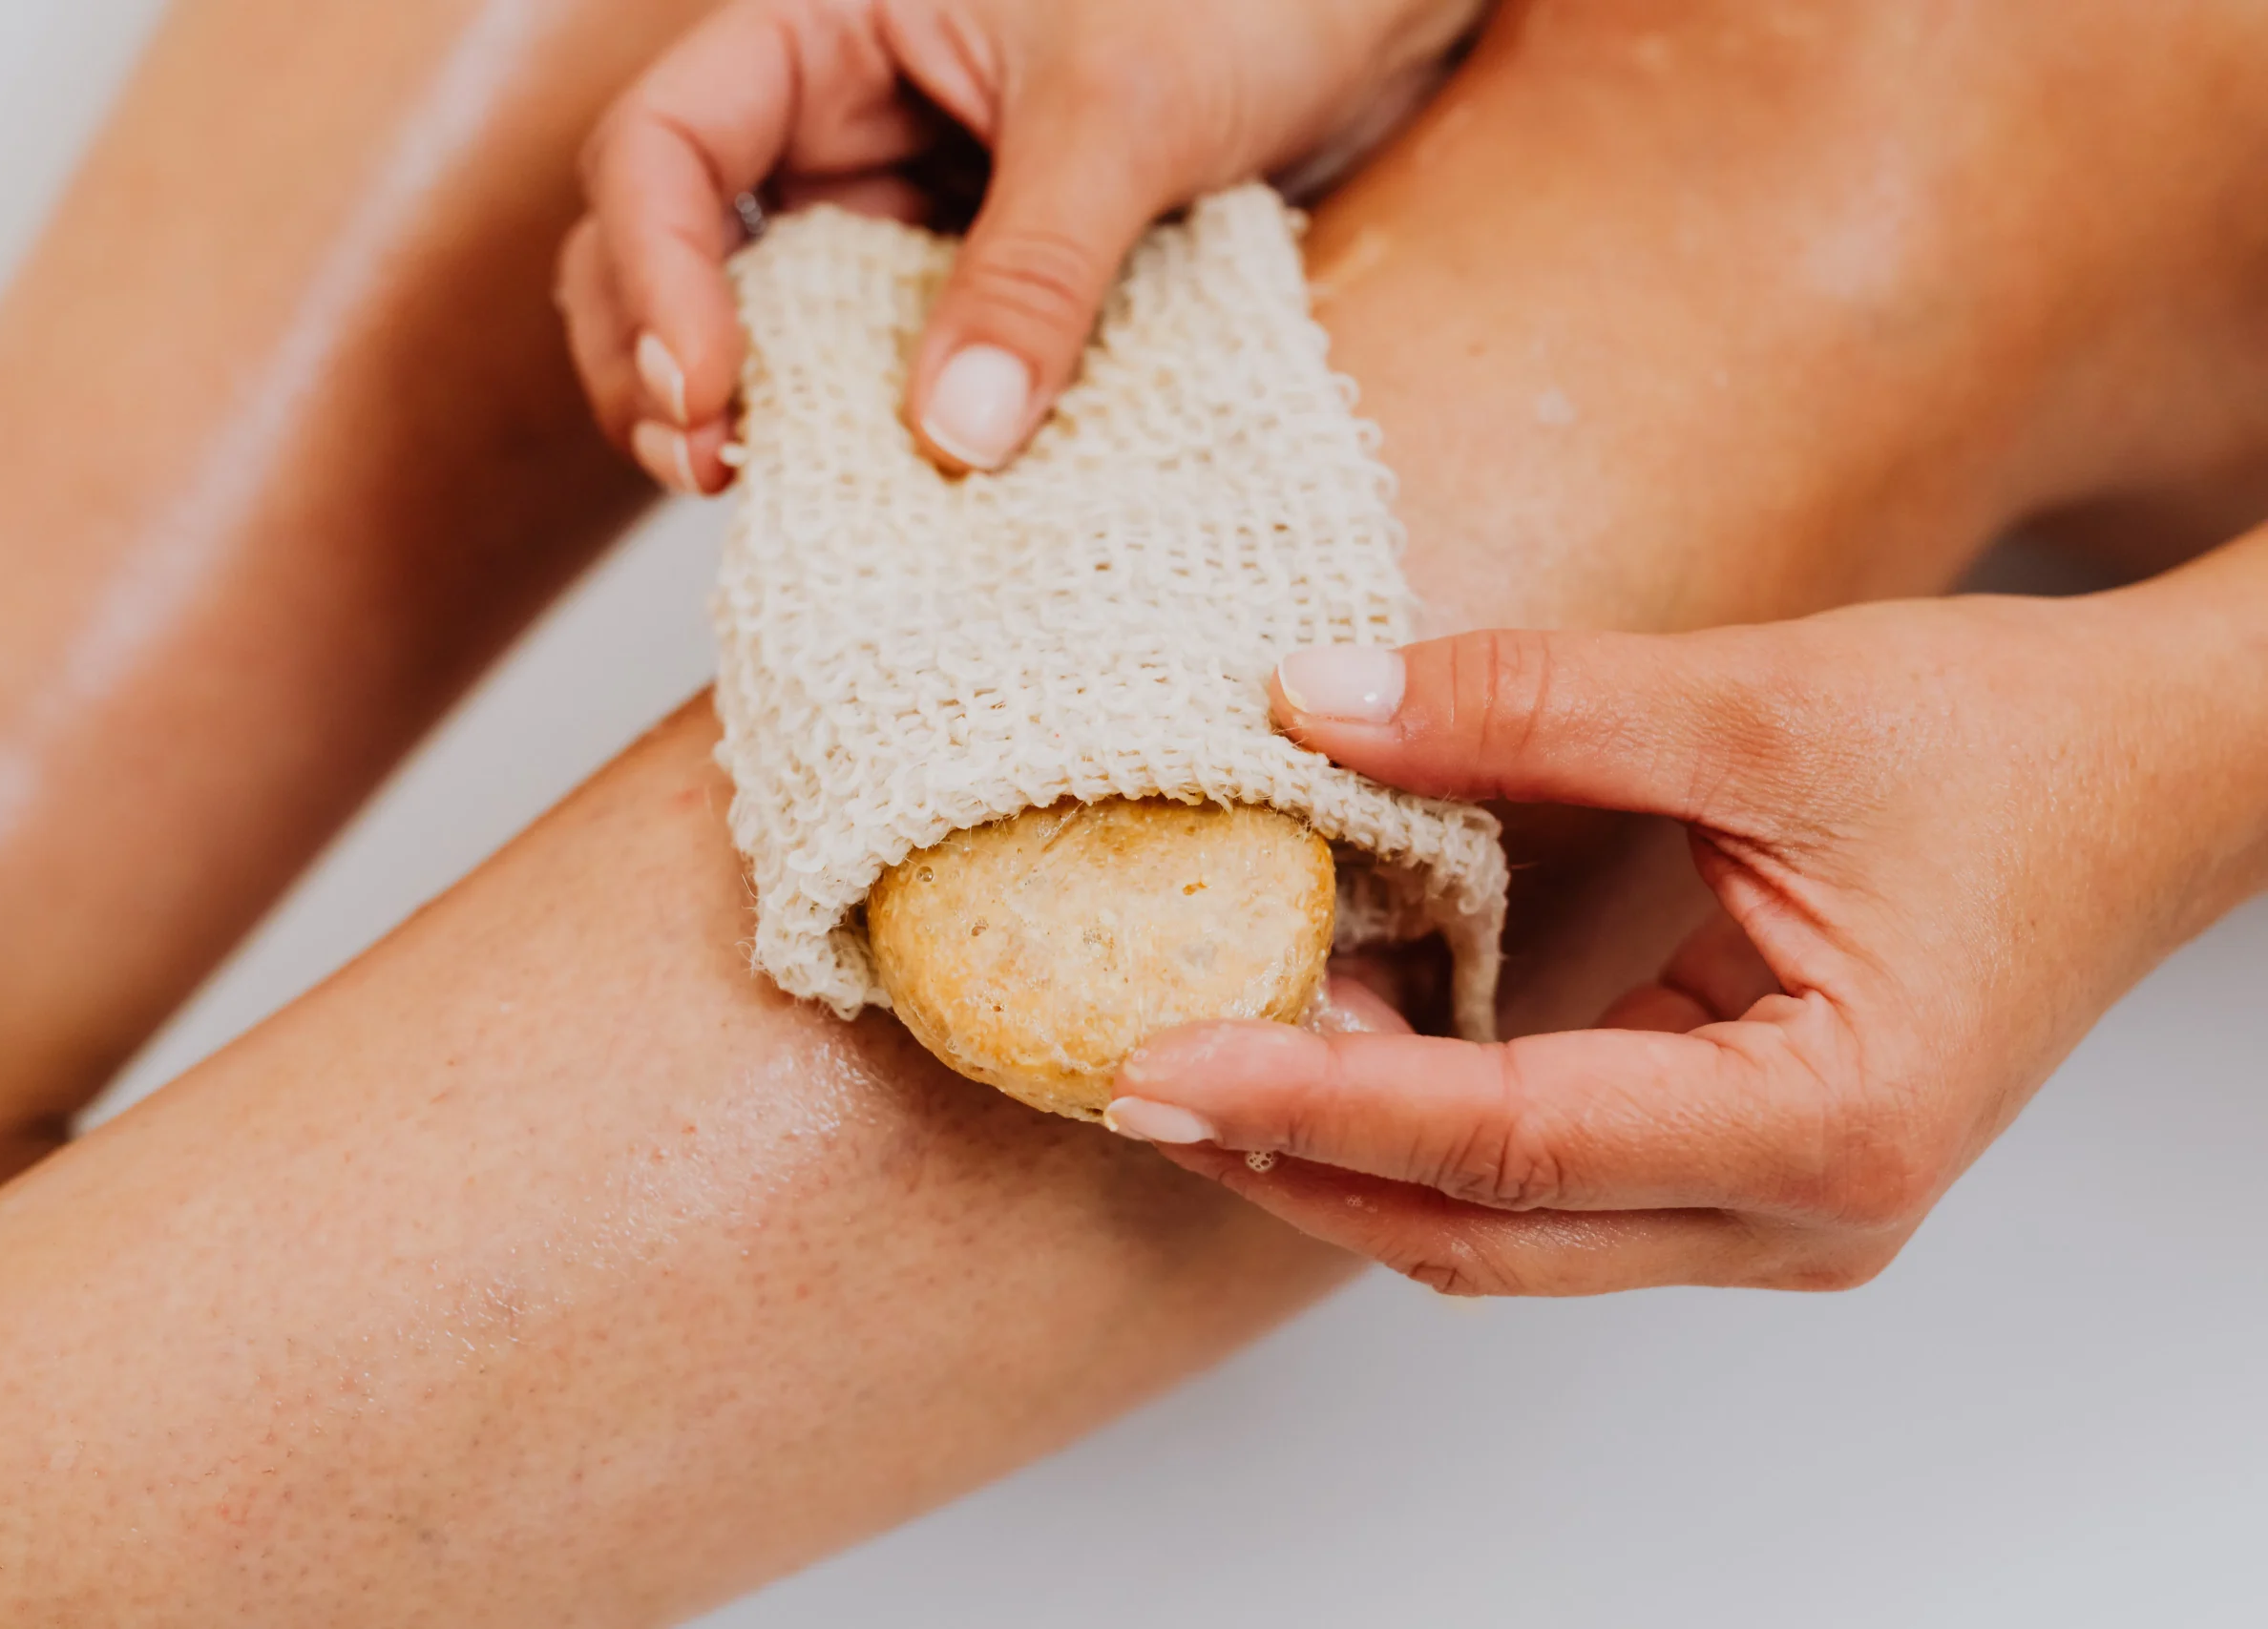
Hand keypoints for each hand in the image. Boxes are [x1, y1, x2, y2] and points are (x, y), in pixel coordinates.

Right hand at [557, 0, 1481, 493]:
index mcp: (827, 27)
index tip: (709, 395)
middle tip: (715, 479)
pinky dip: (887, 438)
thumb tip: (952, 443)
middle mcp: (842, 118)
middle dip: (667, 369)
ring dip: (768, 421)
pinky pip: (900, 369)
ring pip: (784, 327)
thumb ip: (1036, 270)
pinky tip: (904, 506)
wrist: (1371, 15)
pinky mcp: (981, 281)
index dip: (654, 275)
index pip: (663, 147)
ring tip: (787, 511)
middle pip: (677, 251)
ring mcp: (906, 206)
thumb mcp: (1127, 114)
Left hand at [1104, 552, 2267, 1294]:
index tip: (1153, 1061)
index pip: (1503, 1144)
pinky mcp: (1748, 1172)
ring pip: (1503, 1233)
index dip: (1312, 1104)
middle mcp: (1800, 1217)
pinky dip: (1427, 1124)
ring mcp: (1776, 1217)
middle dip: (1291, 1162)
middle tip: (1127, 1071)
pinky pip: (1548, 1186)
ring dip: (1347, 1153)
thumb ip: (1528, 706)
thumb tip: (1309, 700)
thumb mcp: (1760, 700)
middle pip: (1480, 1235)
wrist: (2156, 780)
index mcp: (1824, 1124)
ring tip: (1208, 1042)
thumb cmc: (2008, 747)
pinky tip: (1345, 1029)